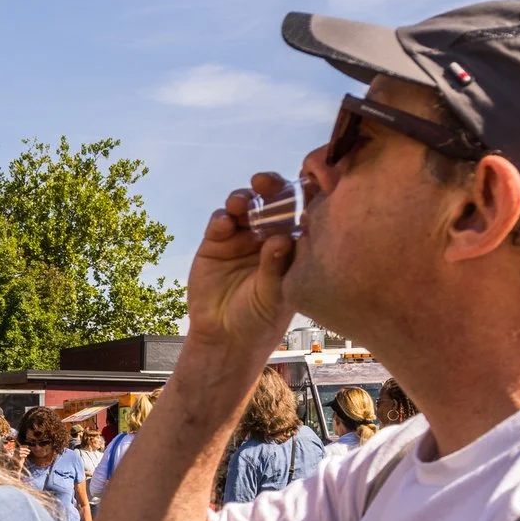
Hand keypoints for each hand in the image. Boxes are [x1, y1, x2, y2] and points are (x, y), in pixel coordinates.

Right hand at [185, 171, 299, 359]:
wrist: (224, 338)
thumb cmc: (260, 320)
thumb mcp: (273, 297)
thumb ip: (276, 267)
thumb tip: (282, 238)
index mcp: (292, 245)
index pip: (301, 212)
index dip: (303, 195)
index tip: (304, 183)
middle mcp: (268, 235)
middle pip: (272, 201)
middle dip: (269, 187)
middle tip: (264, 182)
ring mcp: (241, 237)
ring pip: (245, 206)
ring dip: (244, 199)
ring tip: (241, 204)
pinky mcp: (215, 242)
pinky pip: (219, 221)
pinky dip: (221, 218)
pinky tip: (224, 224)